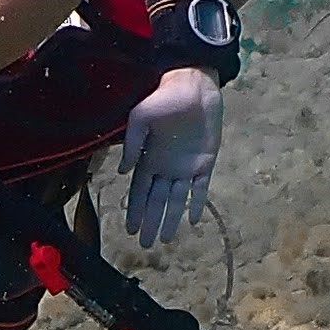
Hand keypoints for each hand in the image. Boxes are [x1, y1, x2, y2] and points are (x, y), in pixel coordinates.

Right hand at [123, 66, 223, 244]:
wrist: (194, 85)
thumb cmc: (164, 96)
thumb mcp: (141, 117)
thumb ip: (133, 144)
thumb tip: (124, 172)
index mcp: (148, 158)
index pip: (139, 192)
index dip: (134, 211)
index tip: (130, 230)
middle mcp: (165, 167)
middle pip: (155, 201)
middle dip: (150, 222)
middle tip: (145, 244)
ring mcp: (186, 166)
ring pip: (176, 200)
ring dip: (170, 219)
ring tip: (164, 239)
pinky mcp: (205, 162)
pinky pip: (200, 189)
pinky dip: (195, 204)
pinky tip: (191, 220)